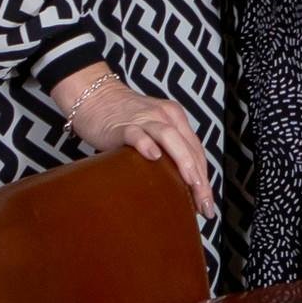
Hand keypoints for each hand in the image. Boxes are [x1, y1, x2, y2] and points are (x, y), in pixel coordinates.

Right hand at [52, 64, 217, 218]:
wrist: (94, 97)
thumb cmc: (125, 120)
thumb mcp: (154, 131)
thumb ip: (168, 149)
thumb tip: (181, 185)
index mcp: (176, 119)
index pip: (196, 151)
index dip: (204, 178)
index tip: (207, 204)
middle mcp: (165, 117)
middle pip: (189, 148)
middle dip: (200, 178)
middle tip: (204, 205)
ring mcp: (144, 120)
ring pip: (170, 138)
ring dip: (184, 162)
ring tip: (191, 184)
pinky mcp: (122, 126)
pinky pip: (137, 134)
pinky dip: (147, 144)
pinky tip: (153, 157)